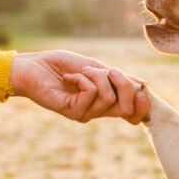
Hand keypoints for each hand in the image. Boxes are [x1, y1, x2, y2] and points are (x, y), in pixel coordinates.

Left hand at [10, 51, 149, 123]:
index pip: (132, 114)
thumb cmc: (62, 64)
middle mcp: (96, 111)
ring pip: (109, 96)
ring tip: (80, 72)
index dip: (143, 105)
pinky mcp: (72, 111)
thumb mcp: (96, 68)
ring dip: (97, 76)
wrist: (34, 65)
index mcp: (105, 102)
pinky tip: (69, 78)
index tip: (143, 88)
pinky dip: (83, 79)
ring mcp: (85, 113)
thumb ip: (118, 78)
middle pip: (126, 108)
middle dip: (124, 84)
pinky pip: (91, 92)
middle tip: (109, 70)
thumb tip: (144, 84)